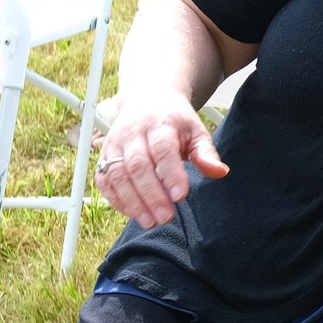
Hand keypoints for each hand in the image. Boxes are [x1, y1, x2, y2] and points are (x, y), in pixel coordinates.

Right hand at [96, 95, 226, 227]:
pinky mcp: (103, 156)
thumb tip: (220, 172)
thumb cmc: (175, 121)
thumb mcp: (196, 131)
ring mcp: (114, 145)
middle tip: (166, 217)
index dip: (170, 174)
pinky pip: (104, 180)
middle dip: (151, 195)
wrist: (147, 100)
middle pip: (137, 166)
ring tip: (150, 222)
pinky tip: (133, 213)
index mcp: (159, 124)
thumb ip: (206, 153)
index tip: (180, 197)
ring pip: (117, 175)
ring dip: (132, 201)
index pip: (162, 150)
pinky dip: (116, 199)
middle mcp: (132, 133)